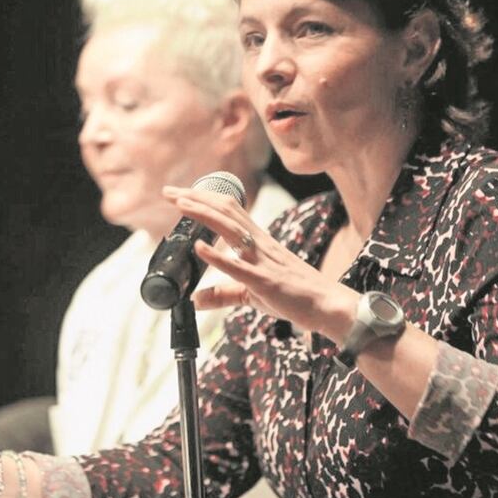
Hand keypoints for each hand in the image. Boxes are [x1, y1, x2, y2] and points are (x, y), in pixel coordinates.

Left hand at [162, 186, 358, 338]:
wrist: (329, 305)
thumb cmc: (295, 296)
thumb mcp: (252, 293)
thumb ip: (224, 293)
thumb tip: (197, 300)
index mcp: (258, 242)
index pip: (228, 211)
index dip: (203, 199)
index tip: (179, 194)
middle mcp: (259, 244)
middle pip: (225, 211)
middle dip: (195, 199)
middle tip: (169, 191)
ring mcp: (262, 260)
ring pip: (230, 229)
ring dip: (203, 214)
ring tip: (180, 204)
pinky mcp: (265, 281)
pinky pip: (238, 267)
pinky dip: (217, 256)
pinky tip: (199, 247)